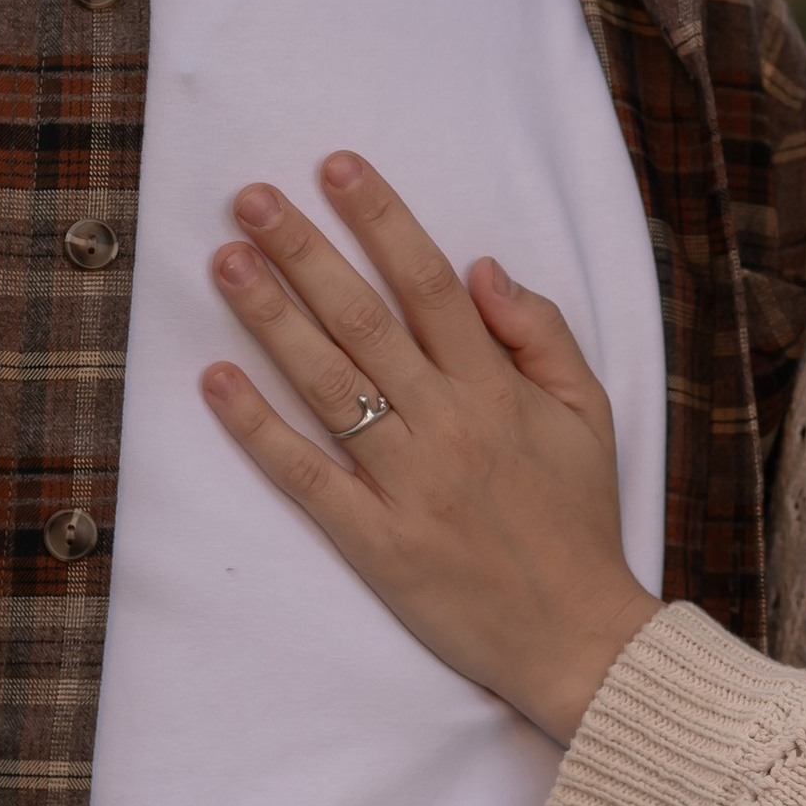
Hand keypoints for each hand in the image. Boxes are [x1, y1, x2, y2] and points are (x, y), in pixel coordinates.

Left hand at [201, 154, 659, 740]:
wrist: (578, 637)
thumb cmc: (579, 520)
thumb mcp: (589, 413)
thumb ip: (540, 333)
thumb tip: (481, 265)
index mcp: (496, 389)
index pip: (429, 284)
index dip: (380, 220)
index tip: (336, 168)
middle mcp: (447, 425)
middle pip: (365, 320)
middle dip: (305, 252)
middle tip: (249, 197)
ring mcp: (407, 484)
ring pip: (330, 385)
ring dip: (272, 319)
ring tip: (226, 262)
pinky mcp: (375, 542)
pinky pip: (307, 476)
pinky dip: (258, 429)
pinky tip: (216, 380)